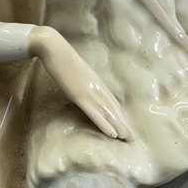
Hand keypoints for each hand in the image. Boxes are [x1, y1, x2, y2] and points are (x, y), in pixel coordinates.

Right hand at [29, 26, 133, 141]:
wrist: (55, 48)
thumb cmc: (62, 58)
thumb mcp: (77, 71)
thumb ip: (84, 81)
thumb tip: (85, 89)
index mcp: (96, 81)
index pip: (112, 101)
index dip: (120, 114)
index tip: (127, 125)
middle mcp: (97, 87)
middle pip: (114, 108)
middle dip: (124, 124)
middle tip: (133, 139)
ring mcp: (89, 91)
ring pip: (108, 113)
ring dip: (119, 127)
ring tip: (128, 139)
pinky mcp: (79, 95)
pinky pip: (94, 113)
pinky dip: (104, 124)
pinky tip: (112, 134)